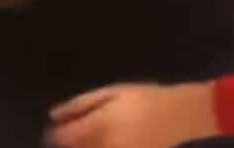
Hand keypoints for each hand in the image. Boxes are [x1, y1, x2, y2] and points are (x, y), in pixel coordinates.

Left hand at [47, 82, 216, 147]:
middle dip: (72, 141)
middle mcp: (103, 146)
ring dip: (86, 146)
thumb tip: (54, 115)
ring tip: (99, 134)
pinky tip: (111, 141)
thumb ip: (82, 104)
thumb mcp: (113, 92)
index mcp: (98, 125)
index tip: (61, 125)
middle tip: (81, 129)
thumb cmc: (145, 98)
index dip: (55, 132)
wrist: (179, 115)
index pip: (61, 137)